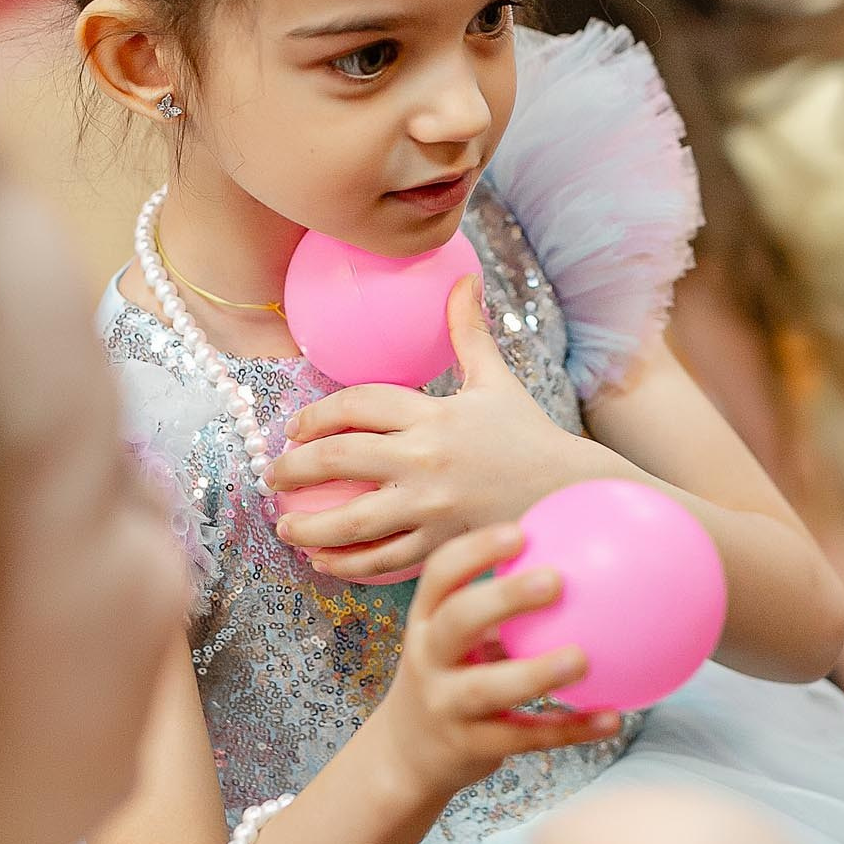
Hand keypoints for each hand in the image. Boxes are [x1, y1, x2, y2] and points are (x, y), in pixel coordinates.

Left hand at [271, 278, 602, 582]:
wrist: (571, 491)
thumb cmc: (528, 434)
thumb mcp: (496, 380)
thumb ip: (469, 331)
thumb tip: (464, 278)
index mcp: (434, 415)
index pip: (359, 405)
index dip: (317, 415)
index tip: (294, 430)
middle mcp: (427, 460)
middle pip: (341, 459)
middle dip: (296, 468)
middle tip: (272, 476)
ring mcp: (434, 507)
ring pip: (355, 520)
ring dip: (310, 526)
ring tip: (285, 529)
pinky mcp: (443, 544)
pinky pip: (386, 561)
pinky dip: (349, 564)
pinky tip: (324, 563)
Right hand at [361, 524, 624, 800]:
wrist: (407, 756)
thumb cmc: (451, 677)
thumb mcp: (457, 639)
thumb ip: (500, 609)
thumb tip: (581, 559)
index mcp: (427, 622)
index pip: (441, 575)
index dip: (475, 550)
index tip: (520, 533)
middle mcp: (428, 659)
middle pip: (457, 620)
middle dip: (502, 597)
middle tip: (556, 579)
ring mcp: (445, 705)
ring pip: (487, 687)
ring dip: (536, 672)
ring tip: (583, 659)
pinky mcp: (469, 746)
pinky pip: (525, 737)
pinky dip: (570, 730)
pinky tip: (612, 719)